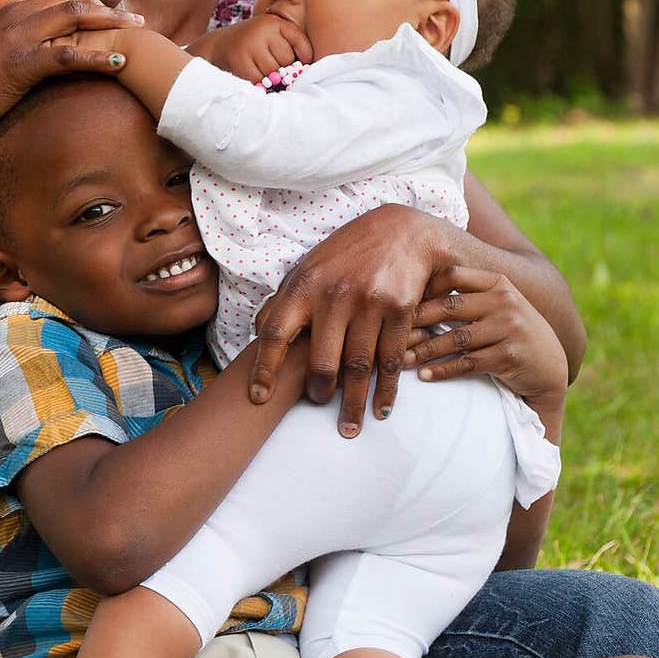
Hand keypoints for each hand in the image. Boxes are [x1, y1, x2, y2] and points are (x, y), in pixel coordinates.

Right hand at [0, 0, 143, 142]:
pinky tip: (120, 64)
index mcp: (6, 6)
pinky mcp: (22, 62)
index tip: (113, 16)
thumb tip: (44, 49)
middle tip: (136, 20)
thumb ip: (16, 42)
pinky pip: (70, 54)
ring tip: (139, 33)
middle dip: (109, 8)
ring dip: (112, 24)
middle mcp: (13, 12)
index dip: (90, 5)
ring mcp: (17, 34)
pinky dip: (98, 57)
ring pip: (76, 17)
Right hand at [200, 14, 312, 82]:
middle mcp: (262, 30)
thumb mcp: (271, 36)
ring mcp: (250, 45)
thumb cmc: (254, 43)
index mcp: (274, 22)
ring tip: (258, 66)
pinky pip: (259, 79)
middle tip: (269, 61)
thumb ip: (289, 46)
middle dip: (282, 66)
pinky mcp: (240, 61)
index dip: (305, 54)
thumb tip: (303, 70)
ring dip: (269, 76)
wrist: (219, 45)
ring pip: (273, 72)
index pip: (299, 40)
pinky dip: (258, 82)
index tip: (304, 61)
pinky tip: (251, 72)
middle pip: (287, 59)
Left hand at [248, 204, 449, 435]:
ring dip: (353, 403)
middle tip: (317, 405)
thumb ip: (286, 299)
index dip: (264, 369)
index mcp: (303, 285)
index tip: (257, 397)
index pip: (274, 333)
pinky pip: (389, 360)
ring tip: (349, 426)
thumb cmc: (347, 254)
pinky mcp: (398, 309)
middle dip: (318, 392)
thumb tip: (258, 330)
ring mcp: (367, 303)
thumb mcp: (310, 266)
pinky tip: (381, 408)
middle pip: (320, 361)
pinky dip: (386, 390)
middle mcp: (332, 295)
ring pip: (356, 367)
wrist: (401, 231)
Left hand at [403, 266, 568, 406]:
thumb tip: (410, 291)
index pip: (452, 275)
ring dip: (425, 351)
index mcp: (497, 282)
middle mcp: (505, 301)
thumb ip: (465, 295)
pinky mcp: (510, 356)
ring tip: (401, 360)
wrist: (548, 366)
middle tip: (388, 333)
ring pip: (456, 338)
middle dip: (416, 321)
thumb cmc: (510, 331)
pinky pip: (468, 363)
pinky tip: (425, 376)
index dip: (422, 286)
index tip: (398, 302)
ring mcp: (510, 328)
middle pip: (449, 307)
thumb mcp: (495, 305)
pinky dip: (443, 370)